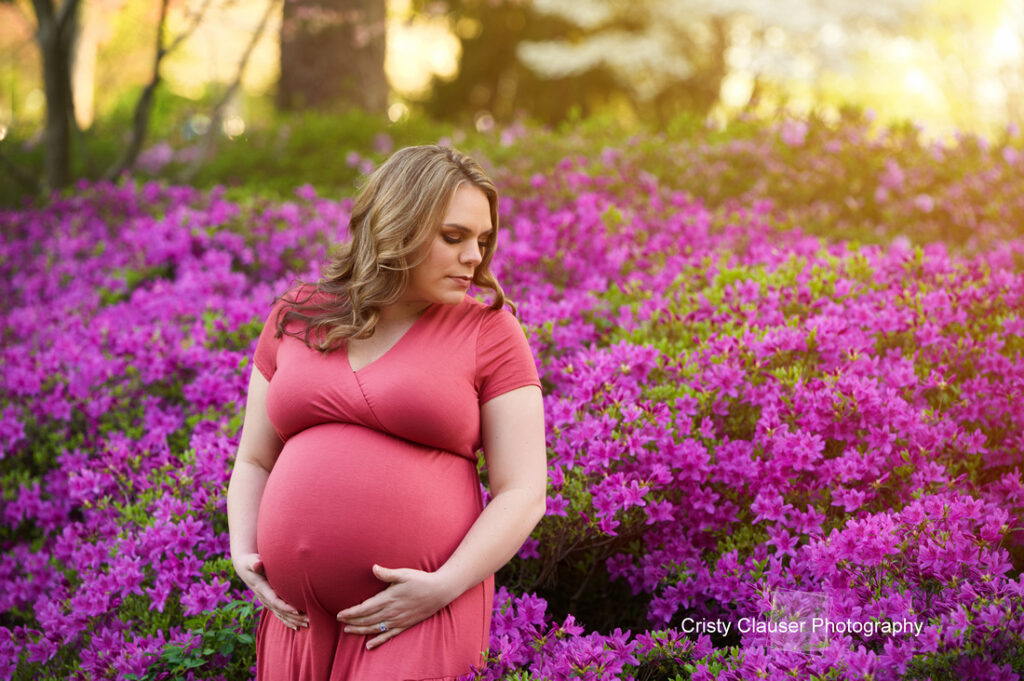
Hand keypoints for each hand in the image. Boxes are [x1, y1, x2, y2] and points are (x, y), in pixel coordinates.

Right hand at [234, 553, 308, 629]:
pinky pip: (279, 614)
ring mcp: (267, 602)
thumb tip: (256, 564)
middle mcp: (264, 598)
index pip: (274, 600)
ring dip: (294, 621)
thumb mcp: (251, 562)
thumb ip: (254, 563)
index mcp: (262, 589)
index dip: (285, 607)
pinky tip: (297, 628)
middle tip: (309, 620)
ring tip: (308, 624)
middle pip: (280, 611)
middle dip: (294, 617)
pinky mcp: (270, 602)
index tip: (297, 611)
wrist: (246, 568)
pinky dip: (288, 621)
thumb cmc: (251, 563)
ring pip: (281, 615)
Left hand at [336, 564, 452, 648]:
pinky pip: (388, 636)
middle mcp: (391, 612)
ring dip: (360, 631)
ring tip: (348, 631)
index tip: (340, 614)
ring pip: (375, 629)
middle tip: (340, 622)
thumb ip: (387, 573)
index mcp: (388, 598)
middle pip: (366, 620)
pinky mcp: (405, 625)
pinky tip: (369, 646)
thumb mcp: (403, 574)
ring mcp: (398, 620)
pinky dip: (377, 641)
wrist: (440, 591)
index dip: (351, 613)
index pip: (364, 608)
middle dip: (352, 622)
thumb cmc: (420, 580)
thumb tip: (373, 568)